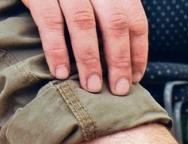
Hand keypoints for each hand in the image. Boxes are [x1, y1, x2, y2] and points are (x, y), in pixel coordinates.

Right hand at [23, 0, 148, 95]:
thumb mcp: (96, 1)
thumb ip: (110, 18)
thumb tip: (124, 61)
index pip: (134, 19)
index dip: (138, 51)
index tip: (135, 78)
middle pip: (115, 22)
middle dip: (119, 60)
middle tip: (118, 89)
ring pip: (84, 22)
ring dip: (90, 59)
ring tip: (92, 87)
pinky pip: (49, 20)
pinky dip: (56, 49)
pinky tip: (61, 73)